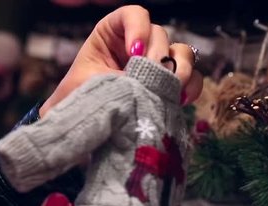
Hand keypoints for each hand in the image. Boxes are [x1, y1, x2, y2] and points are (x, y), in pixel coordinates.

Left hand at [39, 5, 203, 115]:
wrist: (81, 128)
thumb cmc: (77, 101)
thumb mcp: (87, 85)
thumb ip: (112, 79)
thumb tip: (142, 85)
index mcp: (112, 34)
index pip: (132, 15)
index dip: (137, 28)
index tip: (133, 53)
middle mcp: (137, 45)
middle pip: (160, 34)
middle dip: (158, 54)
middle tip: (150, 75)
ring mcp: (156, 65)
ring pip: (181, 53)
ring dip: (180, 68)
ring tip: (171, 88)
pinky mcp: (169, 86)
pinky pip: (191, 79)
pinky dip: (190, 87)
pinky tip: (179, 100)